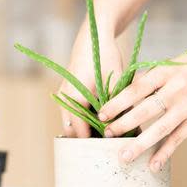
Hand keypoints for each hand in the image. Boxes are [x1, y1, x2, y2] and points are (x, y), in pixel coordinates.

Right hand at [59, 20, 123, 137]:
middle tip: (107, 145)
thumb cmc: (106, 57)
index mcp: (74, 97)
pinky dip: (82, 119)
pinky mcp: (66, 91)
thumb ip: (117, 107)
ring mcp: (63, 95)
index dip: (94, 142)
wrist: (94, 37)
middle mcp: (64, 98)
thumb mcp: (116, 83)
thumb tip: (124, 130)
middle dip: (87, 139)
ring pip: (70, 123)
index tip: (109, 148)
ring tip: (105, 133)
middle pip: (71, 131)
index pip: (79, 131)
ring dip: (84, 129)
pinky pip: (71, 113)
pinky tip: (100, 120)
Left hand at [98, 45, 186, 170]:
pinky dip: (165, 153)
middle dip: (124, 124)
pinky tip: (153, 165)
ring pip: (161, 128)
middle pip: (146, 109)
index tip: (102, 114)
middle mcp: (177, 89)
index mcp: (167, 71)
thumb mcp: (175, 62)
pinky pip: (179, 138)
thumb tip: (125, 92)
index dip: (118, 102)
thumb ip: (153, 77)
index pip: (137, 88)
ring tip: (123, 156)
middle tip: (106, 134)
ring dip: (140, 144)